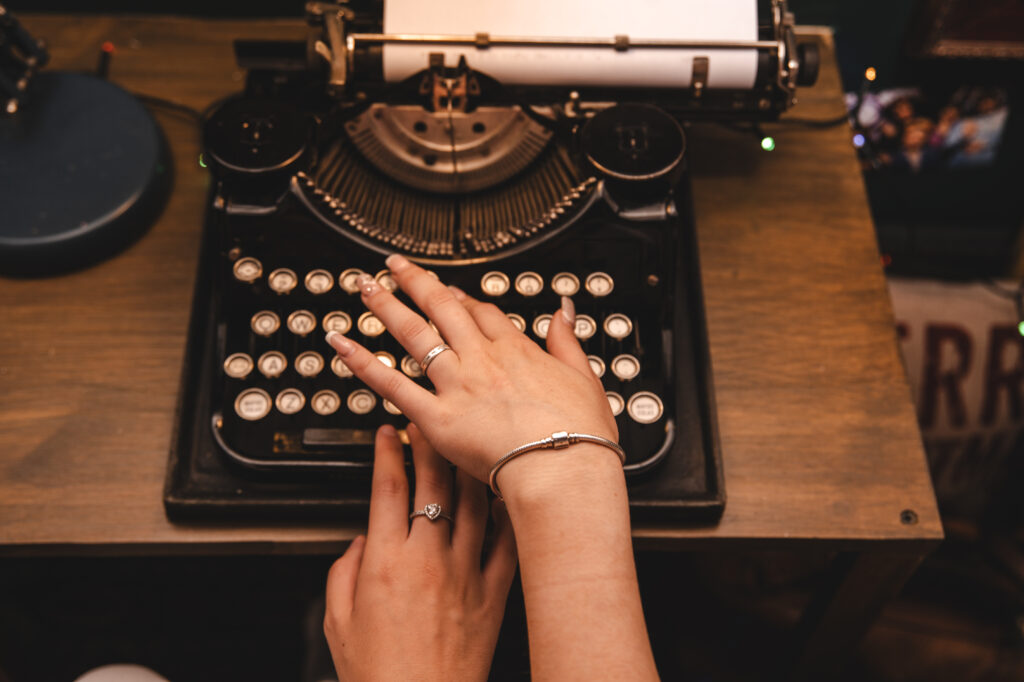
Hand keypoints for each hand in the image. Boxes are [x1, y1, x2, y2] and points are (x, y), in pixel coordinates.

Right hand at [324, 424, 516, 681]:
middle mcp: (429, 560)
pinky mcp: (493, 593)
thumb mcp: (337, 623)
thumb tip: (359, 543)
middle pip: (432, 484)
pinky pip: (506, 542)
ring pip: (473, 503)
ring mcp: (466, 573)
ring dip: (468, 467)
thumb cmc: (379, 675)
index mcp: (386, 564)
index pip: (387, 489)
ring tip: (467, 444)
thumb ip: (343, 573)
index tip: (387, 433)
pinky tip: (505, 493)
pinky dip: (506, 514)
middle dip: (429, 444)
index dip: (387, 453)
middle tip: (428, 423)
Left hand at [325, 254, 617, 482]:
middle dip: (417, 284)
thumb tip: (563, 313)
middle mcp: (482, 360)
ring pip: (415, 335)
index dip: (462, 299)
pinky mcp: (437, 418)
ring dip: (387, 307)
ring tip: (365, 288)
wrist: (562, 468)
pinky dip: (364, 363)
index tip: (448, 291)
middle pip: (443, 309)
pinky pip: (392, 385)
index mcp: (517, 351)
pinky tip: (344, 344)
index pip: (482, 314)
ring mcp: (457, 385)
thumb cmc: (579, 436)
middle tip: (395, 267)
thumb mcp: (585, 379)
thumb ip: (567, 342)